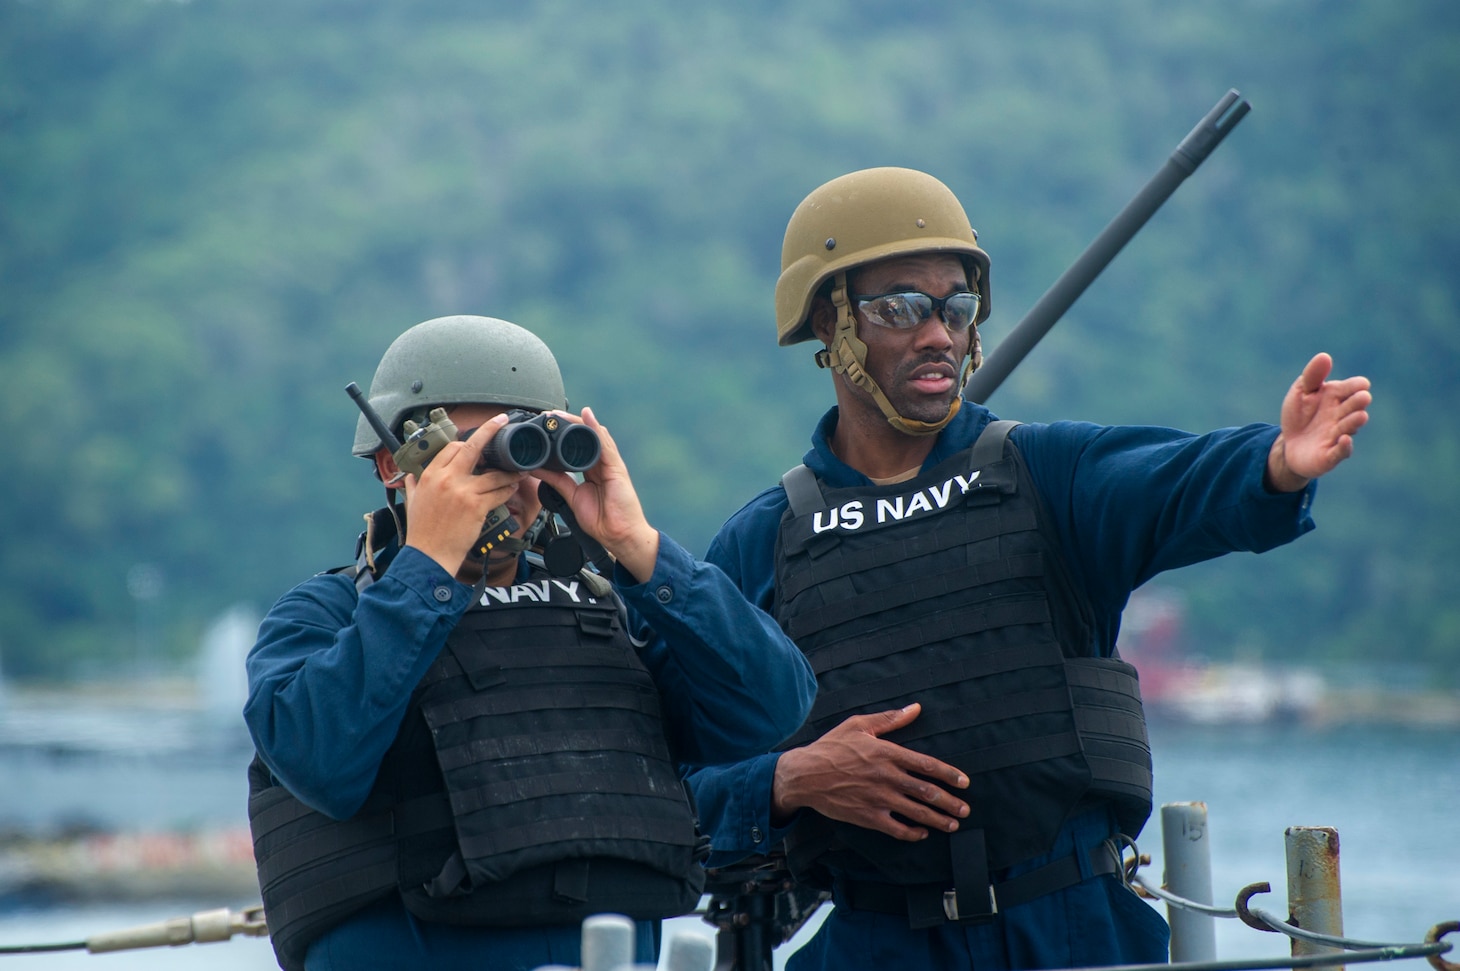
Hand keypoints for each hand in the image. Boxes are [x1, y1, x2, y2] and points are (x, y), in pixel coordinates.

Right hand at [402, 414, 524, 574]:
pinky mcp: (476, 506)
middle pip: (472, 447)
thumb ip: (413, 484)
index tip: (480, 438)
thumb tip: (410, 475)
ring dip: (508, 471)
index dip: (469, 441)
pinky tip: (512, 488)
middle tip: (503, 421)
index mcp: (430, 475)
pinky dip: (508, 490)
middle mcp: (446, 479)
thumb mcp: (412, 501)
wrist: (429, 555)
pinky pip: (499, 493)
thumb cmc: (422, 530)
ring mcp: (463, 492)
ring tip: (518, 470)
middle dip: (490, 430)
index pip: (452, 447)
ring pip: (493, 473)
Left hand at [534, 407, 660, 582]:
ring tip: (560, 414)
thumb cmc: (602, 519)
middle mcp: (602, 463)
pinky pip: (605, 444)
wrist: (618, 535)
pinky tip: (587, 417)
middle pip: (585, 436)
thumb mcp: (572, 496)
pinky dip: (595, 429)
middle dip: (567, 424)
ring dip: (577, 422)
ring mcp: (610, 464)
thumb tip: (538, 469)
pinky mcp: (616, 467)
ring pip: (594, 435)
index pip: (576, 446)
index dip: (562, 434)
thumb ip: (557, 481)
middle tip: (547, 416)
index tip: (545, 426)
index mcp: (592, 470)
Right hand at [771, 703, 969, 841]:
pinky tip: (922, 833)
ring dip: (938, 820)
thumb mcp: (859, 725)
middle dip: (950, 803)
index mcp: (887, 753)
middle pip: (927, 792)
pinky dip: (912, 833)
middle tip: (964, 809)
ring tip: (953, 824)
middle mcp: (887, 777)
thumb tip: (914, 708)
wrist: (804, 774)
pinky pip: (897, 828)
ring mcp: (878, 798)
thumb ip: (889, 719)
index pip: (926, 765)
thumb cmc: (831, 747)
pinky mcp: (868, 816)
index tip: (964, 782)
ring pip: (917, 813)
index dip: (948, 774)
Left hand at [1266, 353, 1372, 491]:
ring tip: (1360, 416)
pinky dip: (1344, 446)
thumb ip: (1312, 376)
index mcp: (1337, 397)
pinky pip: (1341, 451)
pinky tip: (1344, 439)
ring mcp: (1338, 435)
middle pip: (1354, 407)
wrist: (1289, 444)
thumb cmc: (1299, 415)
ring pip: (1349, 427)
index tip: (1360, 384)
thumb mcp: (1301, 393)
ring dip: (1354, 422)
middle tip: (1363, 397)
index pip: (1353, 388)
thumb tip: (1324, 356)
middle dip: (1358, 403)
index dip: (1356, 386)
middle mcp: (1342, 415)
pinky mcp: (1331, 455)